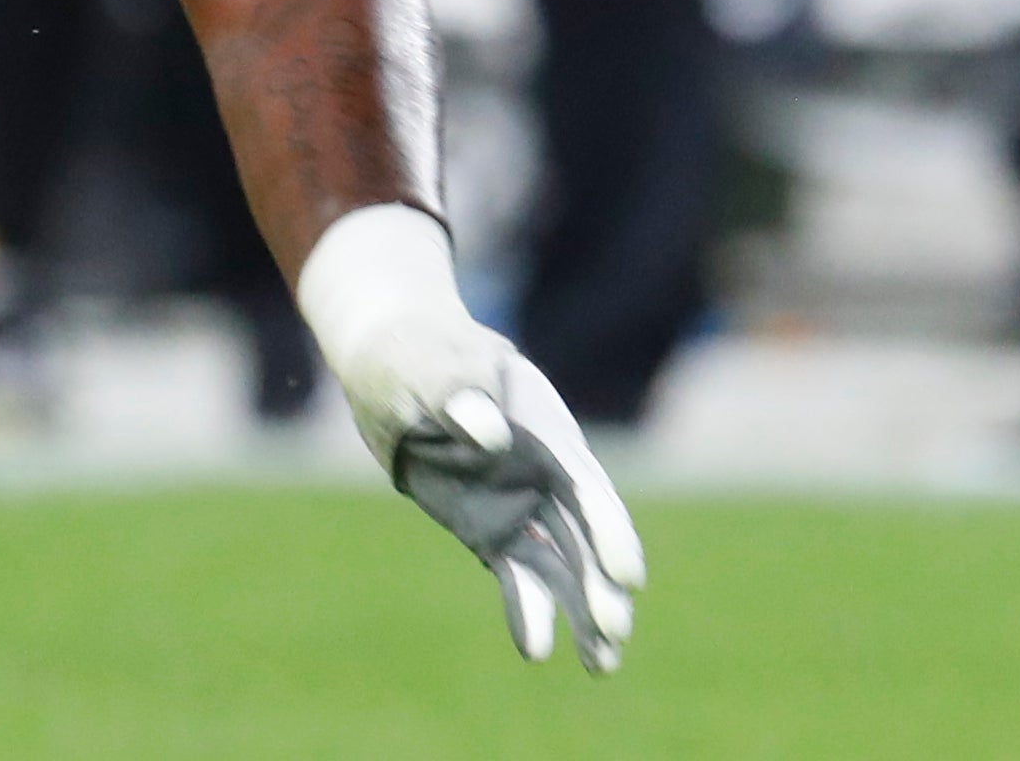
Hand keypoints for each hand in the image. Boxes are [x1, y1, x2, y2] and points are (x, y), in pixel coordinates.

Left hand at [295, 205, 644, 671]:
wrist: (392, 363)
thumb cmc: (415, 354)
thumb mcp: (430, 366)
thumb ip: (459, 393)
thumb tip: (493, 434)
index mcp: (543, 427)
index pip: (585, 485)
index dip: (609, 531)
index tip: (627, 576)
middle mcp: (543, 471)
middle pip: (584, 535)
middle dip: (602, 585)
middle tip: (614, 632)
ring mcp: (520, 503)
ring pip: (562, 565)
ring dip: (583, 612)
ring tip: (601, 666)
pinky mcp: (490, 530)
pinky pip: (516, 575)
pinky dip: (528, 609)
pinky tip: (538, 650)